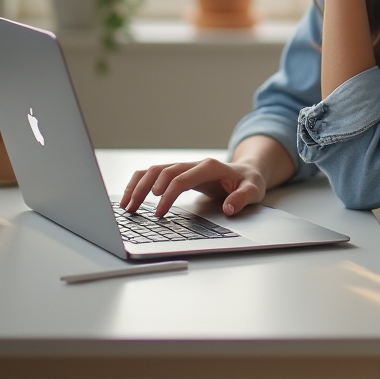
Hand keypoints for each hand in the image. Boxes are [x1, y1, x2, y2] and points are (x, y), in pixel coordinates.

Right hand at [119, 157, 267, 217]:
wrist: (248, 173)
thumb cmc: (249, 182)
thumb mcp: (254, 190)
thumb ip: (242, 198)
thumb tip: (228, 208)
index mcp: (210, 167)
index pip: (182, 178)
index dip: (168, 194)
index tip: (159, 213)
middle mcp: (194, 164)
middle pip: (163, 171)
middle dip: (145, 190)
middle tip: (133, 210)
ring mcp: (185, 167)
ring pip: (155, 170)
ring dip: (137, 185)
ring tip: (126, 205)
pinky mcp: (179, 173)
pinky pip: (155, 174)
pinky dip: (140, 182)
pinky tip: (130, 197)